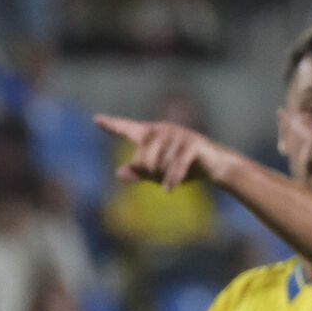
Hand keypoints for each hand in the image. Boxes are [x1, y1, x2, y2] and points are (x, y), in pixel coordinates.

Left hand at [94, 114, 234, 190]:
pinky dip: (171, 180)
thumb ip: (139, 173)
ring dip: (162, 177)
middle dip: (148, 173)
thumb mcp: (159, 174)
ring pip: (158, 163)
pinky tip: (168, 190)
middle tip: (158, 179)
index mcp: (152, 134)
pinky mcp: (192, 143)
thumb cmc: (185, 168)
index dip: (112, 125)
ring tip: (169, 181)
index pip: (128, 129)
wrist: (215, 167)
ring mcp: (178, 134)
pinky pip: (175, 166)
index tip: (96, 120)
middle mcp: (163, 130)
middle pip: (142, 157)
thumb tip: (119, 173)